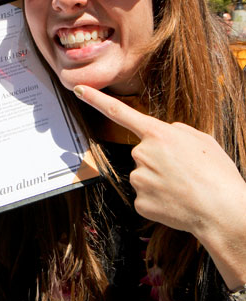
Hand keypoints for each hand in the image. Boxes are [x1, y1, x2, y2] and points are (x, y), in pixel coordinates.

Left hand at [73, 85, 245, 237]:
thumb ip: (177, 131)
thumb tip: (166, 134)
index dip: (96, 99)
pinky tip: (176, 202)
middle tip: (185, 172)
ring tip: (184, 188)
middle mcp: (142, 154)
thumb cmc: (217, 174)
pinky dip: (159, 200)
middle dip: (158, 161)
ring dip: (159, 181)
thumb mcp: (202, 140)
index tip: (78, 89)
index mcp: (158, 134)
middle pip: (142, 153)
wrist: (222, 211)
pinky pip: (145, 197)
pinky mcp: (139, 202)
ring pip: (143, 176)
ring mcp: (138, 179)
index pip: (120, 112)